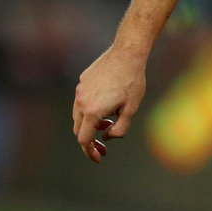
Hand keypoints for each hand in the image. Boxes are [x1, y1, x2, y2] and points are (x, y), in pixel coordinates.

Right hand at [73, 45, 146, 163]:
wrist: (127, 53)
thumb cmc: (132, 81)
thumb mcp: (131, 109)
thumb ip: (120, 129)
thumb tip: (107, 137)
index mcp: (92, 112)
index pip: (84, 140)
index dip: (90, 152)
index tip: (99, 158)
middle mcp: (81, 102)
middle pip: (79, 130)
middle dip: (90, 141)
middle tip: (104, 146)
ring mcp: (80, 90)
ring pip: (79, 116)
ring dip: (90, 124)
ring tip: (108, 122)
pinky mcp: (82, 81)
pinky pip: (82, 101)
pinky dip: (90, 110)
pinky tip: (106, 105)